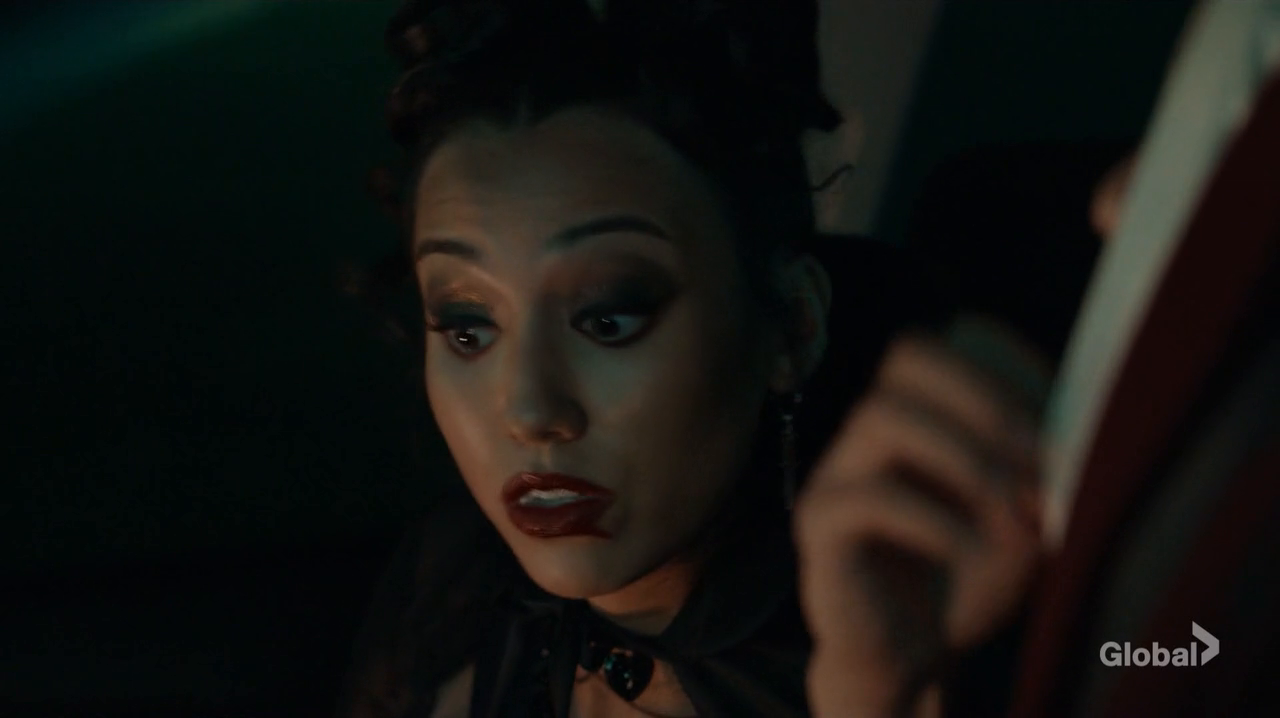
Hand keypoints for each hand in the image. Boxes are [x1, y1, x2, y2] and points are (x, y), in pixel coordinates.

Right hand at [794, 329, 1045, 716]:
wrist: (910, 657)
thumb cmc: (966, 578)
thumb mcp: (1021, 516)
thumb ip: (1040, 471)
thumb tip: (1076, 436)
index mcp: (921, 411)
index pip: (955, 340)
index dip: (1013, 369)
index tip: (1065, 424)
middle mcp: (873, 428)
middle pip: (909, 354)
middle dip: (985, 397)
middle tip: (1037, 458)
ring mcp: (838, 470)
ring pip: (879, 414)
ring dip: (961, 456)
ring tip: (1007, 505)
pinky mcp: (819, 524)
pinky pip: (867, 497)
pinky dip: (932, 520)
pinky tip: (967, 551)